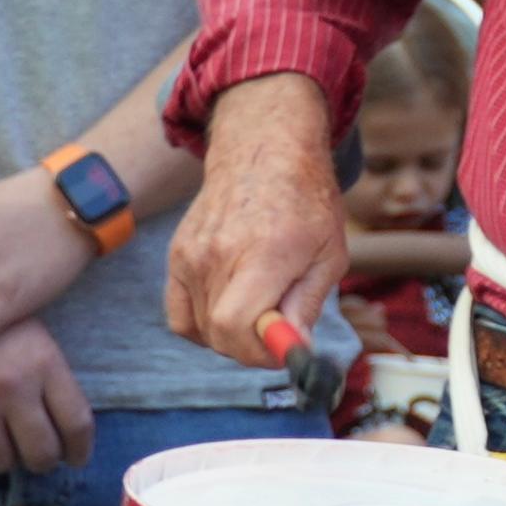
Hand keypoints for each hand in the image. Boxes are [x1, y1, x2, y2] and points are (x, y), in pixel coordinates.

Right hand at [0, 314, 92, 475]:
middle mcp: (12, 384)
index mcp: (45, 363)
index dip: (79, 451)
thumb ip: (52, 387)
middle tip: (34, 453)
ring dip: (1, 457)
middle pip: (41, 455)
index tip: (74, 458)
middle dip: (41, 461)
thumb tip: (69, 444)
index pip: (77, 425)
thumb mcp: (35, 343)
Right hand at [166, 73, 351, 367]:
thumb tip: (295, 348)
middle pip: (219, 335)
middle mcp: (218, 255)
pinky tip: (228, 308)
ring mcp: (191, 255)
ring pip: (201, 329)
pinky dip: (201, 326)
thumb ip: (308, 304)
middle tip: (277, 331)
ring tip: (258, 304)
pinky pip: (179, 316)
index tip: (282, 348)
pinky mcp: (176, 256)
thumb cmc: (305, 201)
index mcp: (262, 254)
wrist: (264, 151)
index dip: (258, 353)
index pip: (234, 327)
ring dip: (231, 334)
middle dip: (252, 347)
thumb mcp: (329, 253)